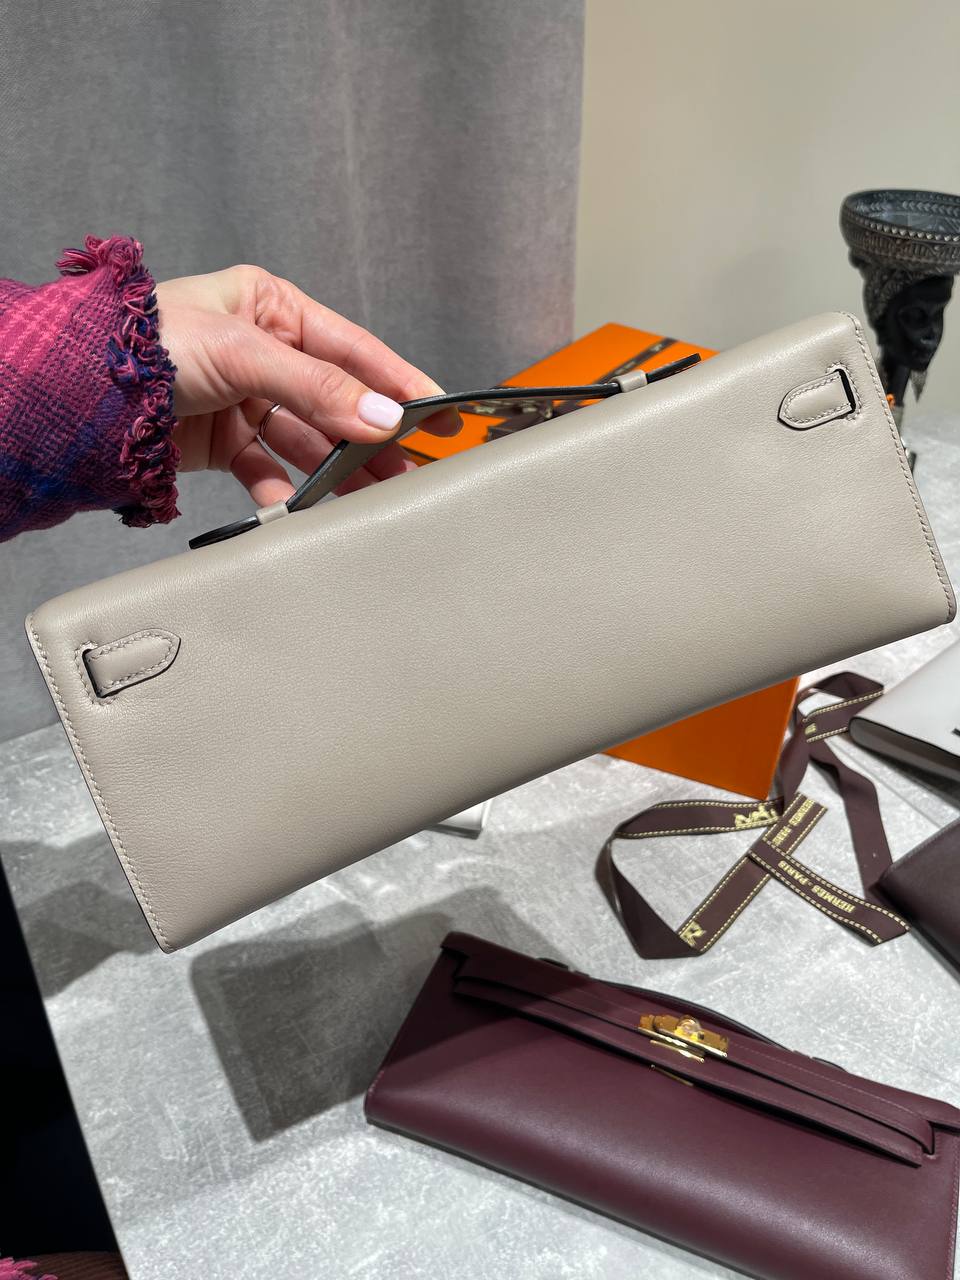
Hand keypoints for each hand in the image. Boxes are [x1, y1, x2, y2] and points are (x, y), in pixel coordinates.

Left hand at [156, 264, 459, 505]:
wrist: (76, 394)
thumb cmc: (147, 344)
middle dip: (372, 438)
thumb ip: (318, 388)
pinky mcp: (223, 441)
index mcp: (270, 307)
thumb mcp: (244, 353)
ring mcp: (244, 398)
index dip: (398, 381)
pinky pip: (268, 470)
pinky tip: (302, 509)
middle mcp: (262, 351)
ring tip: (371, 498)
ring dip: (337, 471)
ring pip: (307, 441)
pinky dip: (285, 492)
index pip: (352, 349)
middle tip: (412, 468)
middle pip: (335, 401)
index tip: (440, 411)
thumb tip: (383, 417)